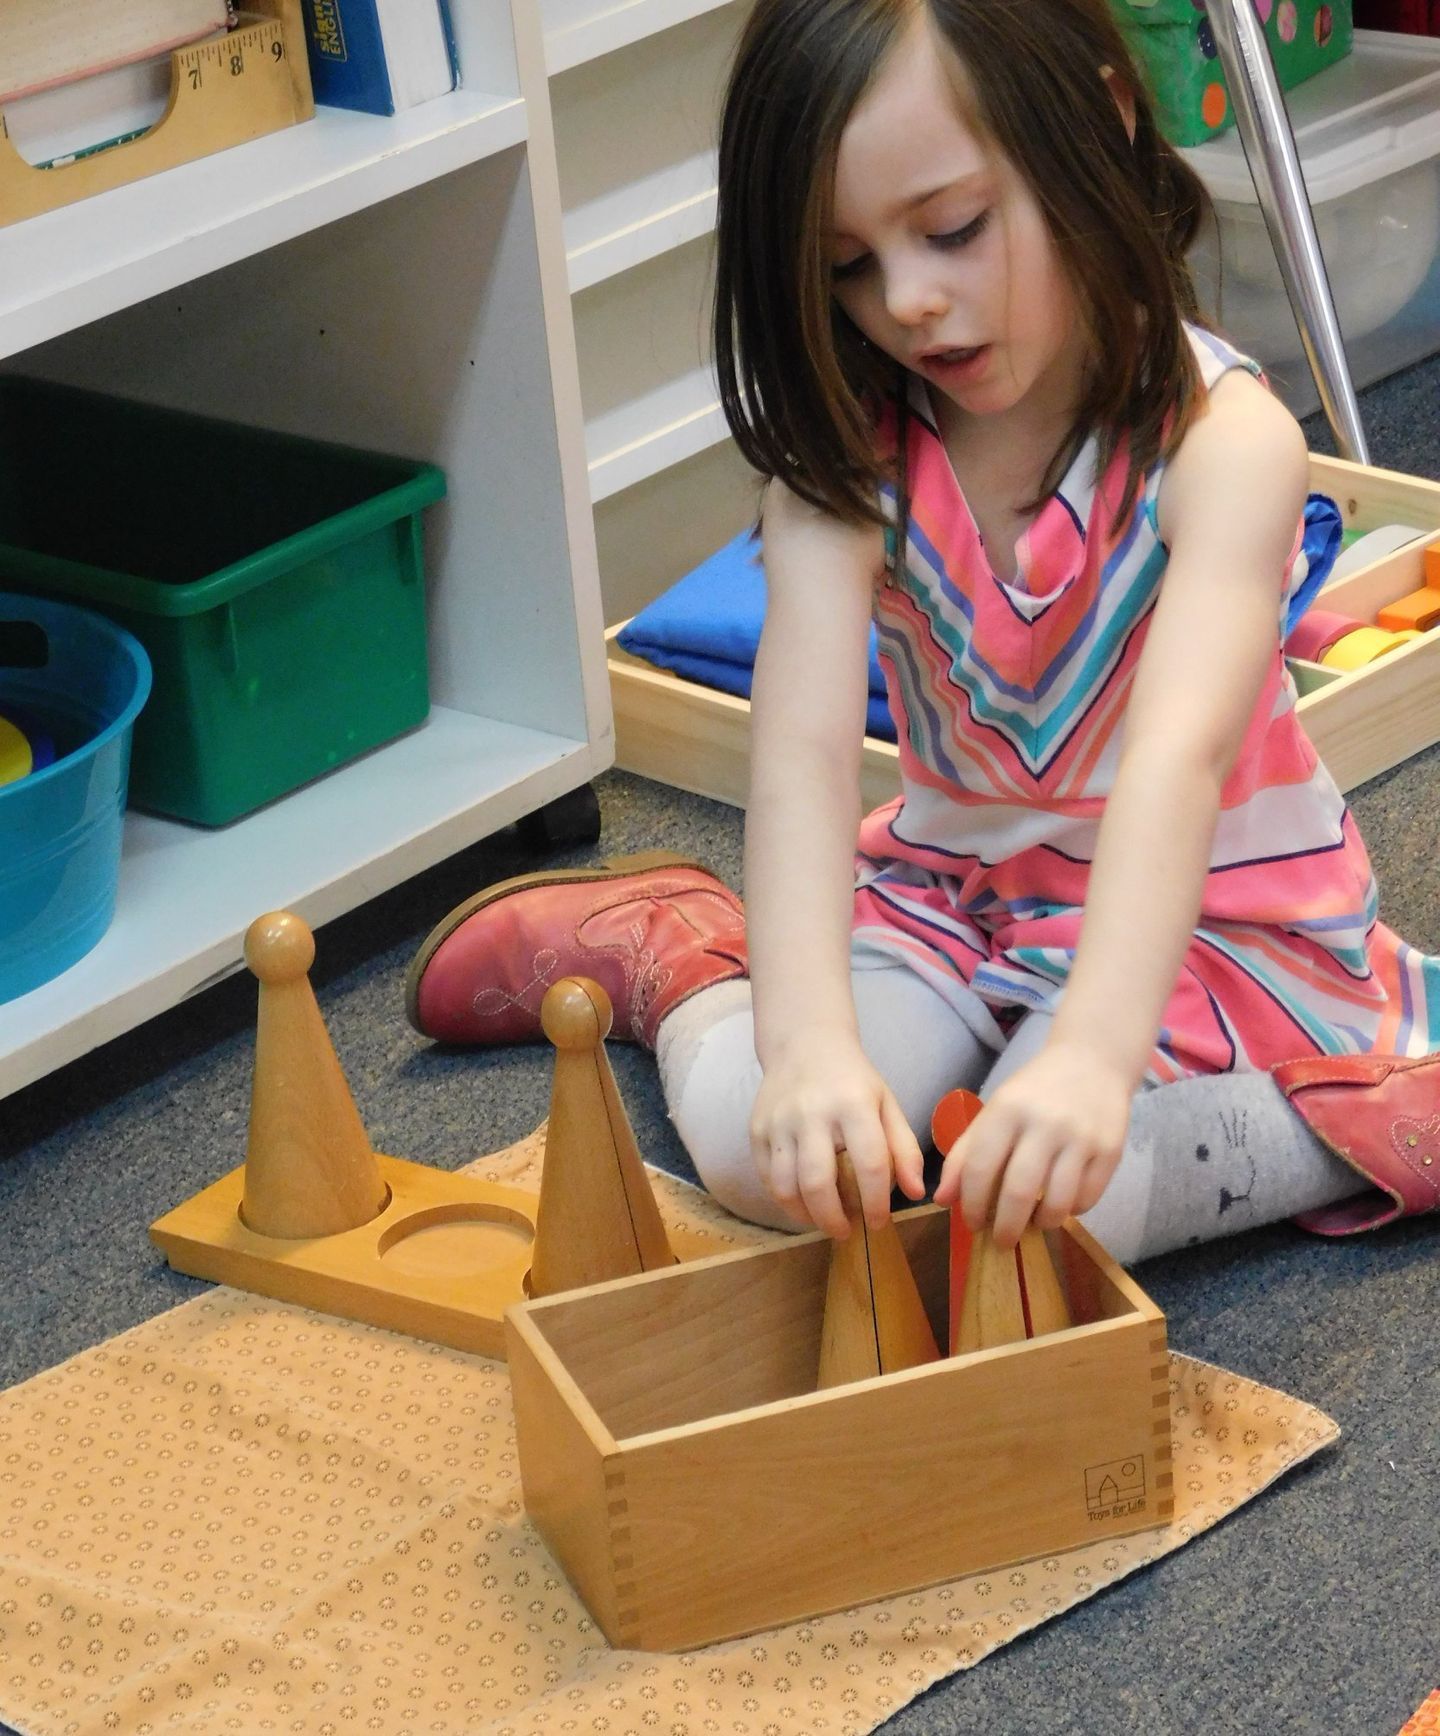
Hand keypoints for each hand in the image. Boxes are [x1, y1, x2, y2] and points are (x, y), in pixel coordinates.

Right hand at [750, 1027, 925, 1236]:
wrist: (803, 1044)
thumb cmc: (852, 1080)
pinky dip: (784, 1199)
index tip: (879, 1222)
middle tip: (846, 1231)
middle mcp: (812, 1113)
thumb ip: (904, 1149)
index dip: (876, 1203)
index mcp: (853, 1105)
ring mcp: (779, 1122)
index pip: (870, 1164)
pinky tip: (802, 1203)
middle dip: (833, 1219)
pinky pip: (767, 1178)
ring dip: (806, 1215)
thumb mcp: (887, 1104)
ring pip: (786, 1186)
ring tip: (823, 1221)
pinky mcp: (756, 1129)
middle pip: (818, 1183)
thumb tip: (915, 1194)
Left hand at [932, 1043, 1131, 1247]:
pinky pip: (1087, 1199)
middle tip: (1001, 1241)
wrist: (1092, 1062)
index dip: (972, 1205)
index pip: (980, 1168)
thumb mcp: (994, 1112)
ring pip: (1057, 1203)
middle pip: (1018, 1192)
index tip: (973, 1223)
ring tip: (1033, 1223)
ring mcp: (1080, 1137)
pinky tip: (1061, 1205)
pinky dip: (1071, 1211)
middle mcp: (1044, 1124)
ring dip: (1041, 1223)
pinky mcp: (1110, 1150)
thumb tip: (942, 1200)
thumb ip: (966, 1154)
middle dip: (1005, 1228)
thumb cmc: (1034, 1092)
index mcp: (1007, 1110)